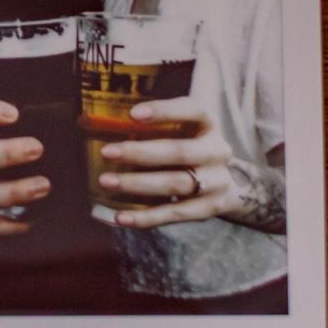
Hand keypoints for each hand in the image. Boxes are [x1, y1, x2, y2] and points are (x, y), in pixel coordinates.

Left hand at [97, 97, 239, 228]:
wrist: (229, 183)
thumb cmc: (190, 145)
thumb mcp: (184, 128)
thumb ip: (155, 124)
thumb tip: (98, 120)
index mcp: (208, 123)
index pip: (192, 110)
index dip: (164, 111)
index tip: (132, 114)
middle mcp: (217, 151)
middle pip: (179, 152)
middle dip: (141, 153)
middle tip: (107, 152)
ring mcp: (217, 182)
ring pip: (176, 183)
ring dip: (138, 184)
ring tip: (107, 181)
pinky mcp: (210, 208)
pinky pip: (175, 214)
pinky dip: (146, 217)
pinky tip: (120, 217)